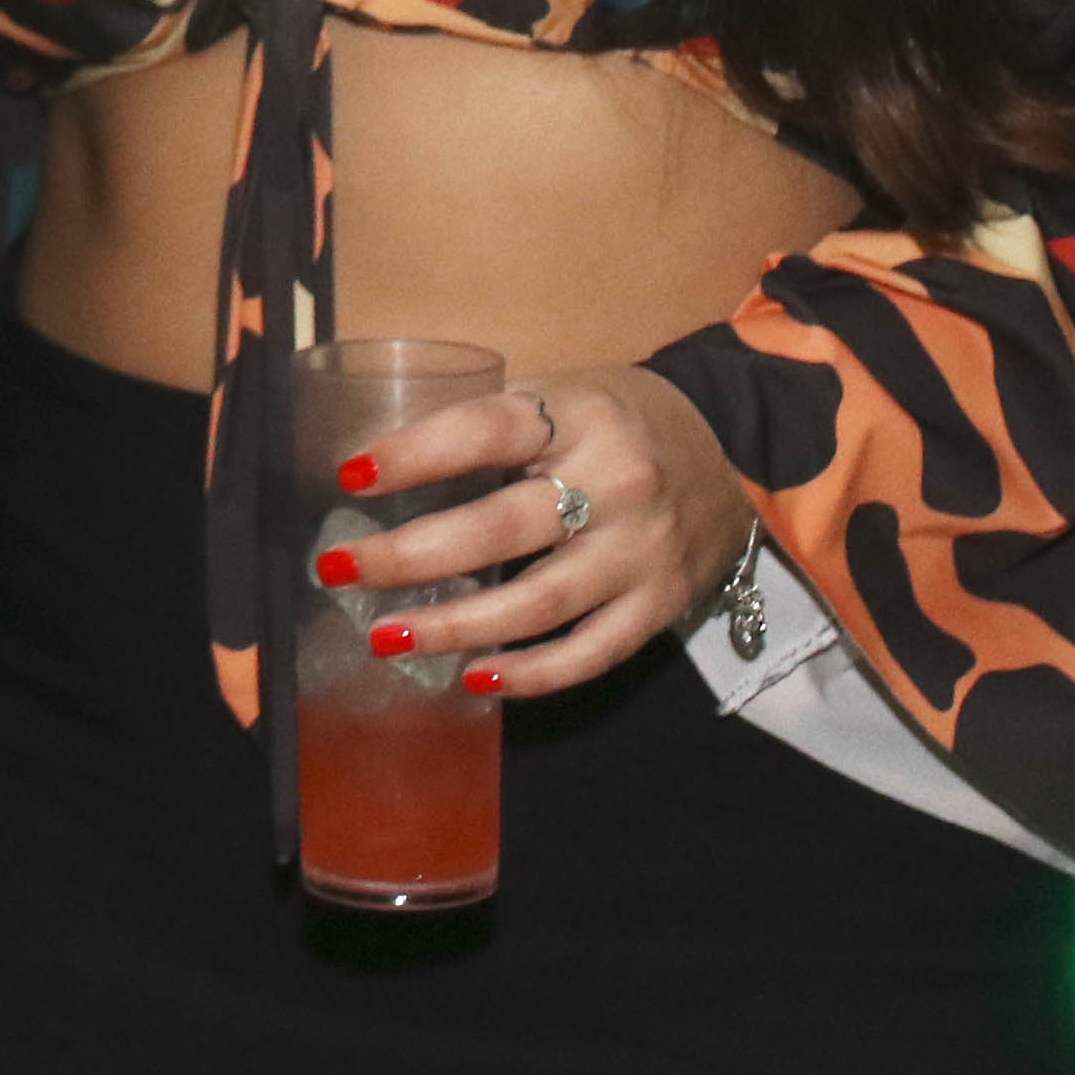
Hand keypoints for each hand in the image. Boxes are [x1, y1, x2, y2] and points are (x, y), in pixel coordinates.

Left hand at [315, 366, 755, 706]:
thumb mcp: (561, 397)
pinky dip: (530, 673)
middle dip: (410, 555)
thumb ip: (490, 430)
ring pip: (539, 603)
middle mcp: (616, 483)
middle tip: (338, 570)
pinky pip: (590, 653)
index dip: (417, 453)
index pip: (489, 430)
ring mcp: (642, 552)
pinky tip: (475, 677)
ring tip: (386, 636)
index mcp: (582, 415)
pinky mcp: (662, 605)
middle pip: (501, 528)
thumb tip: (374, 470)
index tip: (350, 475)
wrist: (735, 453)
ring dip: (455, 626)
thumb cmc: (618, 422)